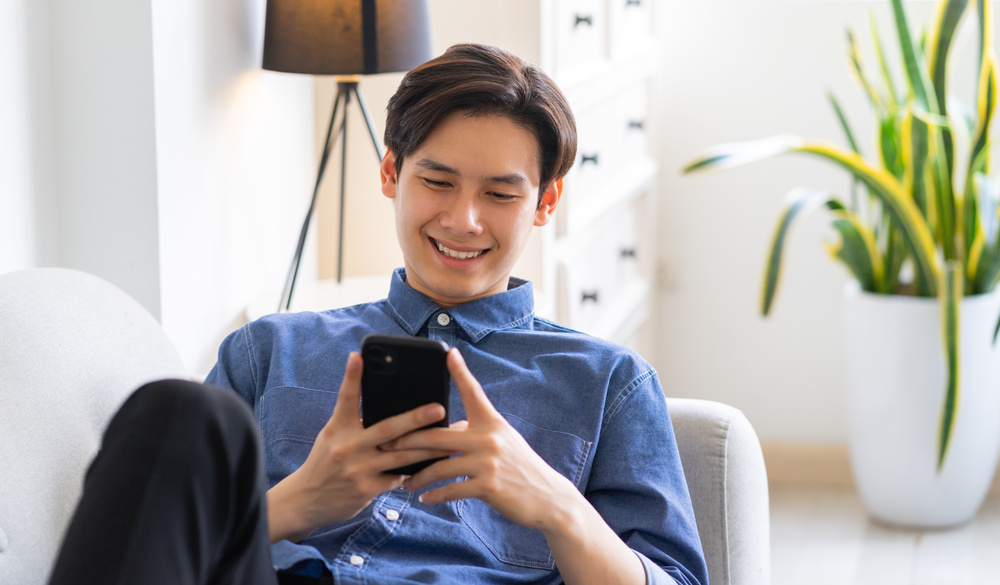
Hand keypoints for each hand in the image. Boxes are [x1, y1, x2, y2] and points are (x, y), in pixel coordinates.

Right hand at [267, 352, 453, 542]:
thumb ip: (355, 423)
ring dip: (428, 449)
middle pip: (387, 428)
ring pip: (401, 456)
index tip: (359, 355)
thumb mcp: (333, 436)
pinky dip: (413, 472)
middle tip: (439, 409)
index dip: (352, 376)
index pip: (346, 398)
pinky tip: (431, 468)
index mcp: (338, 428)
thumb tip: (389, 407)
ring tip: (449, 443)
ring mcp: (358, 469)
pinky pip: (397, 478)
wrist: (306, 500)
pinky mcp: (366, 489)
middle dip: (415, 418)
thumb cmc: (326, 461)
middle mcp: (347, 446)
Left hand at [386, 348, 579, 532]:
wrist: (546, 495)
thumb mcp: (502, 441)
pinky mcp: (488, 486)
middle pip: (437, 435)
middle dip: (407, 441)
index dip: (460, 371)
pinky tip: (424, 497)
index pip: (473, 392)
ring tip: (405, 481)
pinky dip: (434, 495)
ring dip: (418, 476)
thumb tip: (446, 430)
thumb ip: (475, 432)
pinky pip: (451, 489)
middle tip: (386, 444)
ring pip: (439, 467)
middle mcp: (489, 437)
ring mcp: (488, 462)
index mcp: (491, 422)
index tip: (448, 353)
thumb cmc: (519, 466)